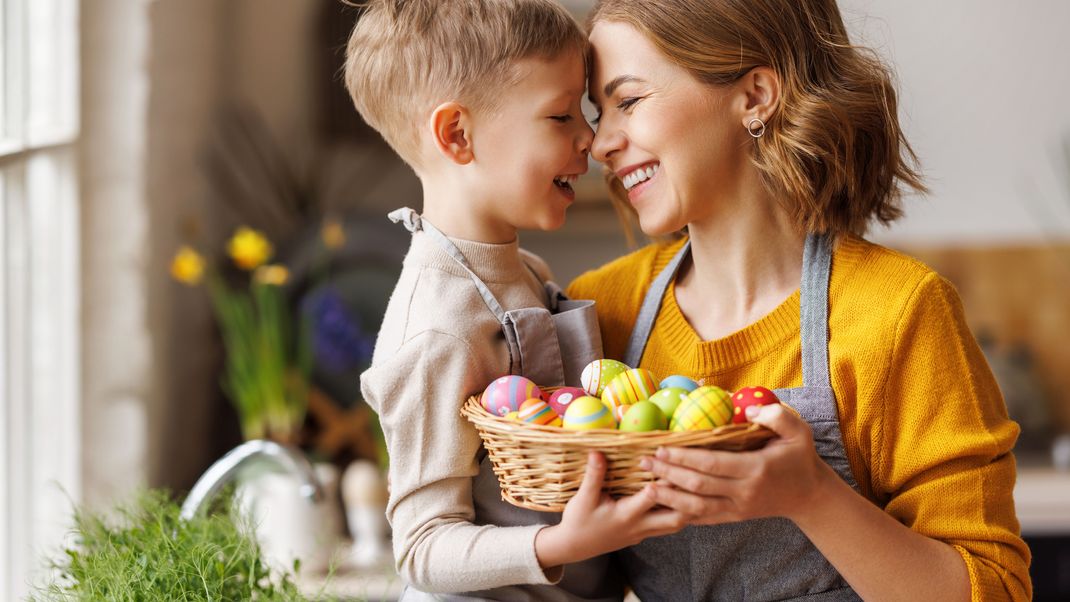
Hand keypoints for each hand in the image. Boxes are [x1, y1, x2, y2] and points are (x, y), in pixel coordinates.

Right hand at [534, 451, 686, 568]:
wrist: (574, 547)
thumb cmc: (578, 521)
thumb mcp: (583, 498)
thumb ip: (594, 475)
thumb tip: (597, 452)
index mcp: (626, 515)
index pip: (652, 498)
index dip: (662, 480)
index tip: (669, 462)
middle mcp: (640, 526)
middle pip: (676, 517)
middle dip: (687, 498)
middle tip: (694, 477)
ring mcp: (644, 532)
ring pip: (676, 524)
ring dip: (687, 507)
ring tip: (693, 487)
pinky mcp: (643, 534)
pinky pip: (668, 526)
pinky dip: (679, 513)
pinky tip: (682, 500)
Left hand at [640, 404, 834, 525]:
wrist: (810, 495)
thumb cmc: (800, 458)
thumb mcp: (798, 431)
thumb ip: (776, 416)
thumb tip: (749, 409)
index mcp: (755, 469)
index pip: (712, 464)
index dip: (684, 457)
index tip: (662, 448)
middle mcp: (744, 492)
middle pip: (698, 486)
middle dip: (668, 474)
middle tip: (644, 462)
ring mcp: (738, 508)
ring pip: (697, 507)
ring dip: (669, 497)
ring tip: (647, 486)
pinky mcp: (735, 517)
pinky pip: (704, 518)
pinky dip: (682, 513)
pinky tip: (663, 505)